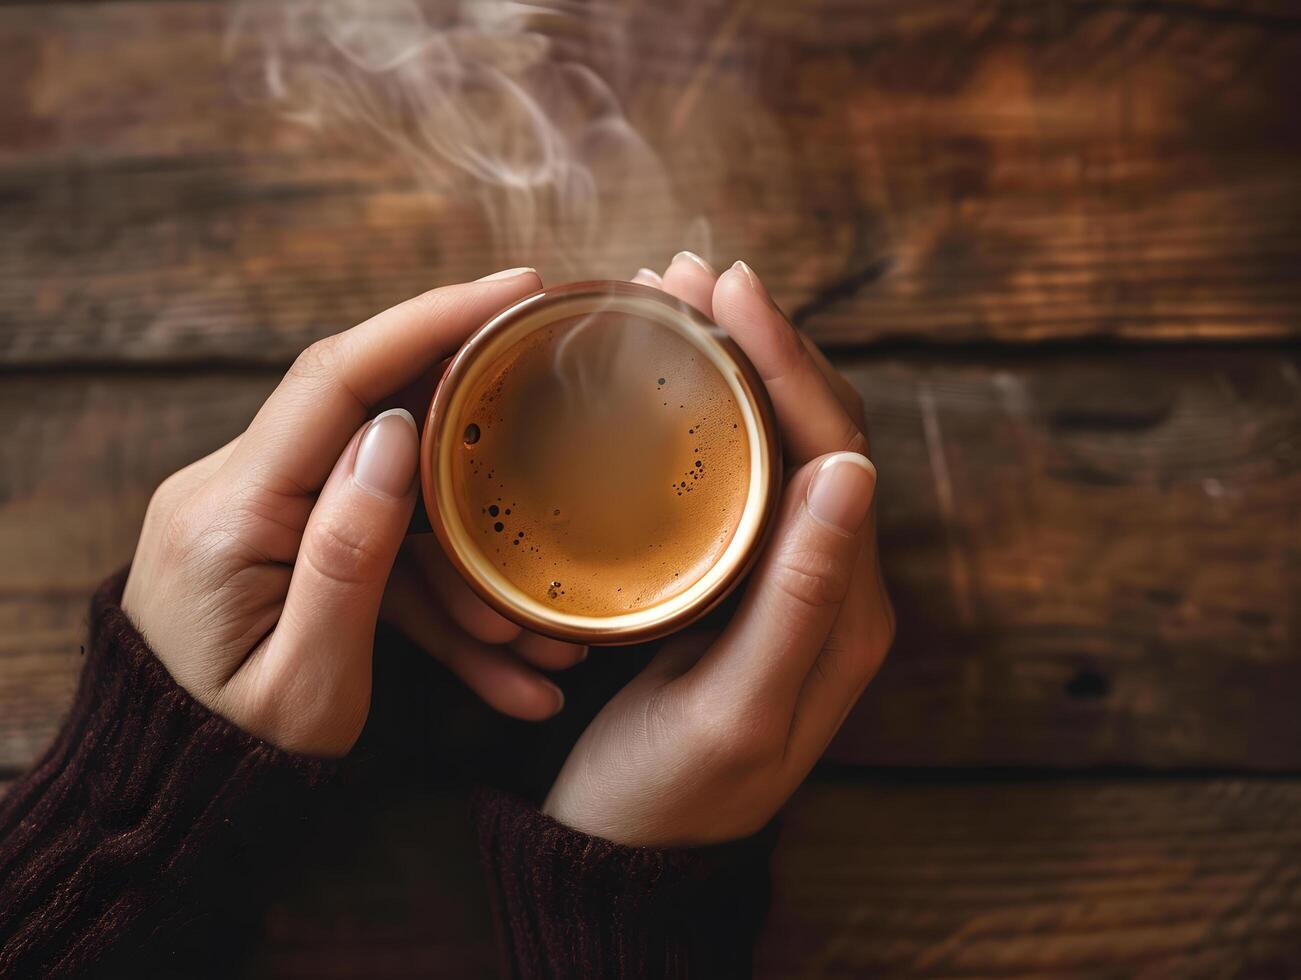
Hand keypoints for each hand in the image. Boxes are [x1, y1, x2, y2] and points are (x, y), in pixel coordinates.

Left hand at [123, 269, 583, 757]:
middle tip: (563, 412)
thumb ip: (348, 553)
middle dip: (478, 439)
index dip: (428, 323)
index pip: (334, 381)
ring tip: (539, 647)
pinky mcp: (283, 544)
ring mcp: (261, 517)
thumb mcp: (307, 682)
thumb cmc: (233, 760)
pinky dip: (438, 599)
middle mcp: (236, 493)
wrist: (173, 803)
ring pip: (395, 506)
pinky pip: (377, 549)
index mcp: (229, 513)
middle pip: (376, 422)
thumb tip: (394, 432)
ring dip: (471, 567)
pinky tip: (501, 670)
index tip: (514, 290)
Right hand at [543, 254, 894, 845]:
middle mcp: (833, 578)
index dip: (787, 361)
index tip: (727, 288)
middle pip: (813, 430)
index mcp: (848, 604)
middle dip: (759, 343)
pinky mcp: (740, 580)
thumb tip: (853, 466)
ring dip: (734, 366)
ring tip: (673, 302)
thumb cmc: (669, 792)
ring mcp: (787, 576)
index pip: (836, 448)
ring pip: (777, 443)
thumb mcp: (735, 707)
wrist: (630, 850)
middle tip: (684, 274)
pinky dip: (709, 413)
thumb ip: (802, 597)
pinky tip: (667, 380)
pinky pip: (740, 474)